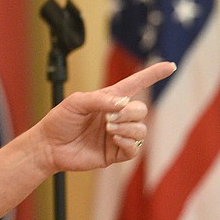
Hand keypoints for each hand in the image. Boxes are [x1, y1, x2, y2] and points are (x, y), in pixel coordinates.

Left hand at [36, 61, 176, 173]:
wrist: (49, 146)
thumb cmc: (60, 120)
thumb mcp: (76, 102)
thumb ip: (100, 100)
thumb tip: (124, 103)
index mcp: (108, 99)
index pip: (135, 84)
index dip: (153, 75)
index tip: (171, 66)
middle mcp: (116, 117)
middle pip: (141, 110)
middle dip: (129, 112)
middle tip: (109, 117)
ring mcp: (117, 135)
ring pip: (141, 129)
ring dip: (128, 127)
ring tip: (109, 128)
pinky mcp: (115, 153)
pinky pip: (135, 148)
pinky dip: (128, 142)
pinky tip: (113, 137)